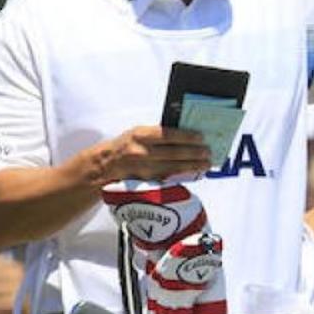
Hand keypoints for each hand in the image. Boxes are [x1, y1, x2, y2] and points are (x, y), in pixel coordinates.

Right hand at [86, 125, 210, 183]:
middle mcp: (141, 152)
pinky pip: (168, 177)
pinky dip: (182, 175)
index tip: (200, 137)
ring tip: (206, 163)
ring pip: (173, 167)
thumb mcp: (137, 133)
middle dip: (193, 153)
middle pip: (173, 153)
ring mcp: (144, 168)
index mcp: (140, 135)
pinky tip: (193, 172)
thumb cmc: (125, 145)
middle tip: (208, 152)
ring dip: (192, 165)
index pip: (167, 135)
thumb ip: (157, 134)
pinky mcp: (146, 181)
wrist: (106, 165)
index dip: (185, 136)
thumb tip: (184, 134)